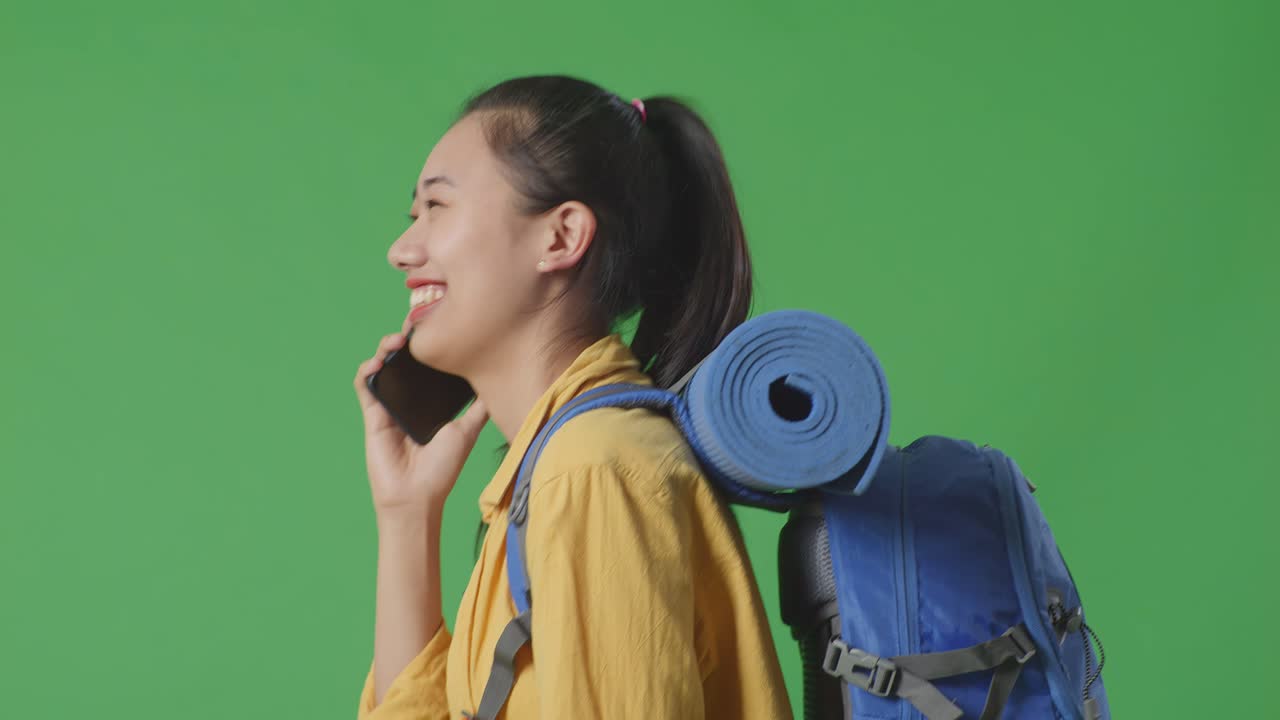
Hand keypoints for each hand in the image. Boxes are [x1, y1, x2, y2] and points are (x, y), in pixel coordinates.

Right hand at [353, 331, 488, 516]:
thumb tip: (499, 385)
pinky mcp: (373, 415)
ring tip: (397, 341)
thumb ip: (478, 408)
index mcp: (430, 401)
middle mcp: (409, 400)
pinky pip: (365, 386)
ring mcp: (390, 406)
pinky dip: (367, 371)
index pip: (428, 365)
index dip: (429, 345)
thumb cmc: (443, 468)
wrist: (418, 496)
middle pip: (404, 360)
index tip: (437, 324)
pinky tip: (377, 364)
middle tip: (415, 324)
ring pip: (383, 366)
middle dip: (407, 339)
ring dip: (385, 348)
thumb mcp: (467, 431)